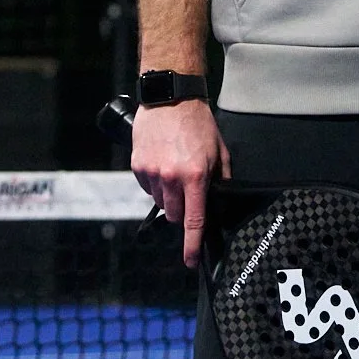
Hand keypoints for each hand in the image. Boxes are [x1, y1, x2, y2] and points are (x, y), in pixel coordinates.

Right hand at [131, 99, 230, 268]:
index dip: (192, 245)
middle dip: (183, 210)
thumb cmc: (198, 123)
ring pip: (161, 203)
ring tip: (175, 170)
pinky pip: (148, 188)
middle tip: (189, 190)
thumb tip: (218, 203)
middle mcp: (171, 177)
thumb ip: (220, 180)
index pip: (194, 220)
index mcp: (196, 175)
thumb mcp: (220, 151)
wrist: (170, 98)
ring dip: (169, 196)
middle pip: (175, 215)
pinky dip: (156, 183)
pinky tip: (162, 163)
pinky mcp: (138, 166)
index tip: (190, 261)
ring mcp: (152, 172)